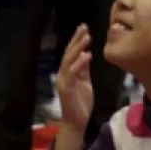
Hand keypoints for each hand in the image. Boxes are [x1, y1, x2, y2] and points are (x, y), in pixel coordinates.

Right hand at [52, 25, 93, 149]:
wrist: (76, 122)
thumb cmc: (81, 104)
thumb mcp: (84, 83)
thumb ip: (83, 70)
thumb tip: (85, 54)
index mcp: (68, 72)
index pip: (71, 53)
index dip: (76, 40)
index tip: (84, 28)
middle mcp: (63, 74)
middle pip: (68, 53)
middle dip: (76, 40)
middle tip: (84, 27)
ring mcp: (63, 81)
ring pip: (69, 61)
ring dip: (78, 49)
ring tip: (87, 38)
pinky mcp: (65, 89)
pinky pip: (72, 74)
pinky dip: (79, 64)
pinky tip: (86, 56)